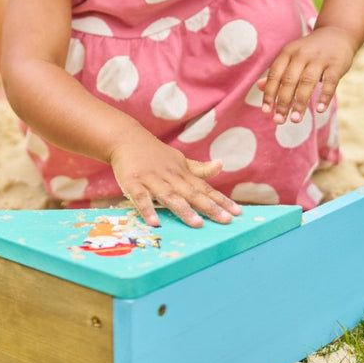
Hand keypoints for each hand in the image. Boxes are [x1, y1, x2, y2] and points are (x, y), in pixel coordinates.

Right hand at [110, 131, 241, 227]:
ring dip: (183, 209)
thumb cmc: (154, 154)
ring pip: (169, 195)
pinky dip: (147, 209)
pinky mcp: (133, 182)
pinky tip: (154, 222)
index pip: (204, 188)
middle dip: (209, 207)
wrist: (126, 138)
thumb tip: (222, 165)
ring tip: (197, 223)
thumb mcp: (179, 159)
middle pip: (191, 193)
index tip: (237, 213)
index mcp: (181, 172)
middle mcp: (169, 175)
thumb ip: (199, 168)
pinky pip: (140, 197)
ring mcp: (151, 179)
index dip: (220, 200)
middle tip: (226, 220)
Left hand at [259, 26, 355, 124]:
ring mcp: (319, 59)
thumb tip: (259, 87)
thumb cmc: (310, 51)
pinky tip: (319, 110)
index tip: (266, 111)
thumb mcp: (291, 57)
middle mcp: (301, 54)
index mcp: (287, 53)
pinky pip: (329, 82)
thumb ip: (278, 72)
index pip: (274, 75)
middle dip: (283, 102)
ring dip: (300, 102)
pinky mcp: (336, 64)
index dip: (269, 93)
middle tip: (279, 121)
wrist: (337, 34)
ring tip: (295, 119)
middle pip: (289, 80)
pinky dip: (324, 96)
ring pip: (307, 82)